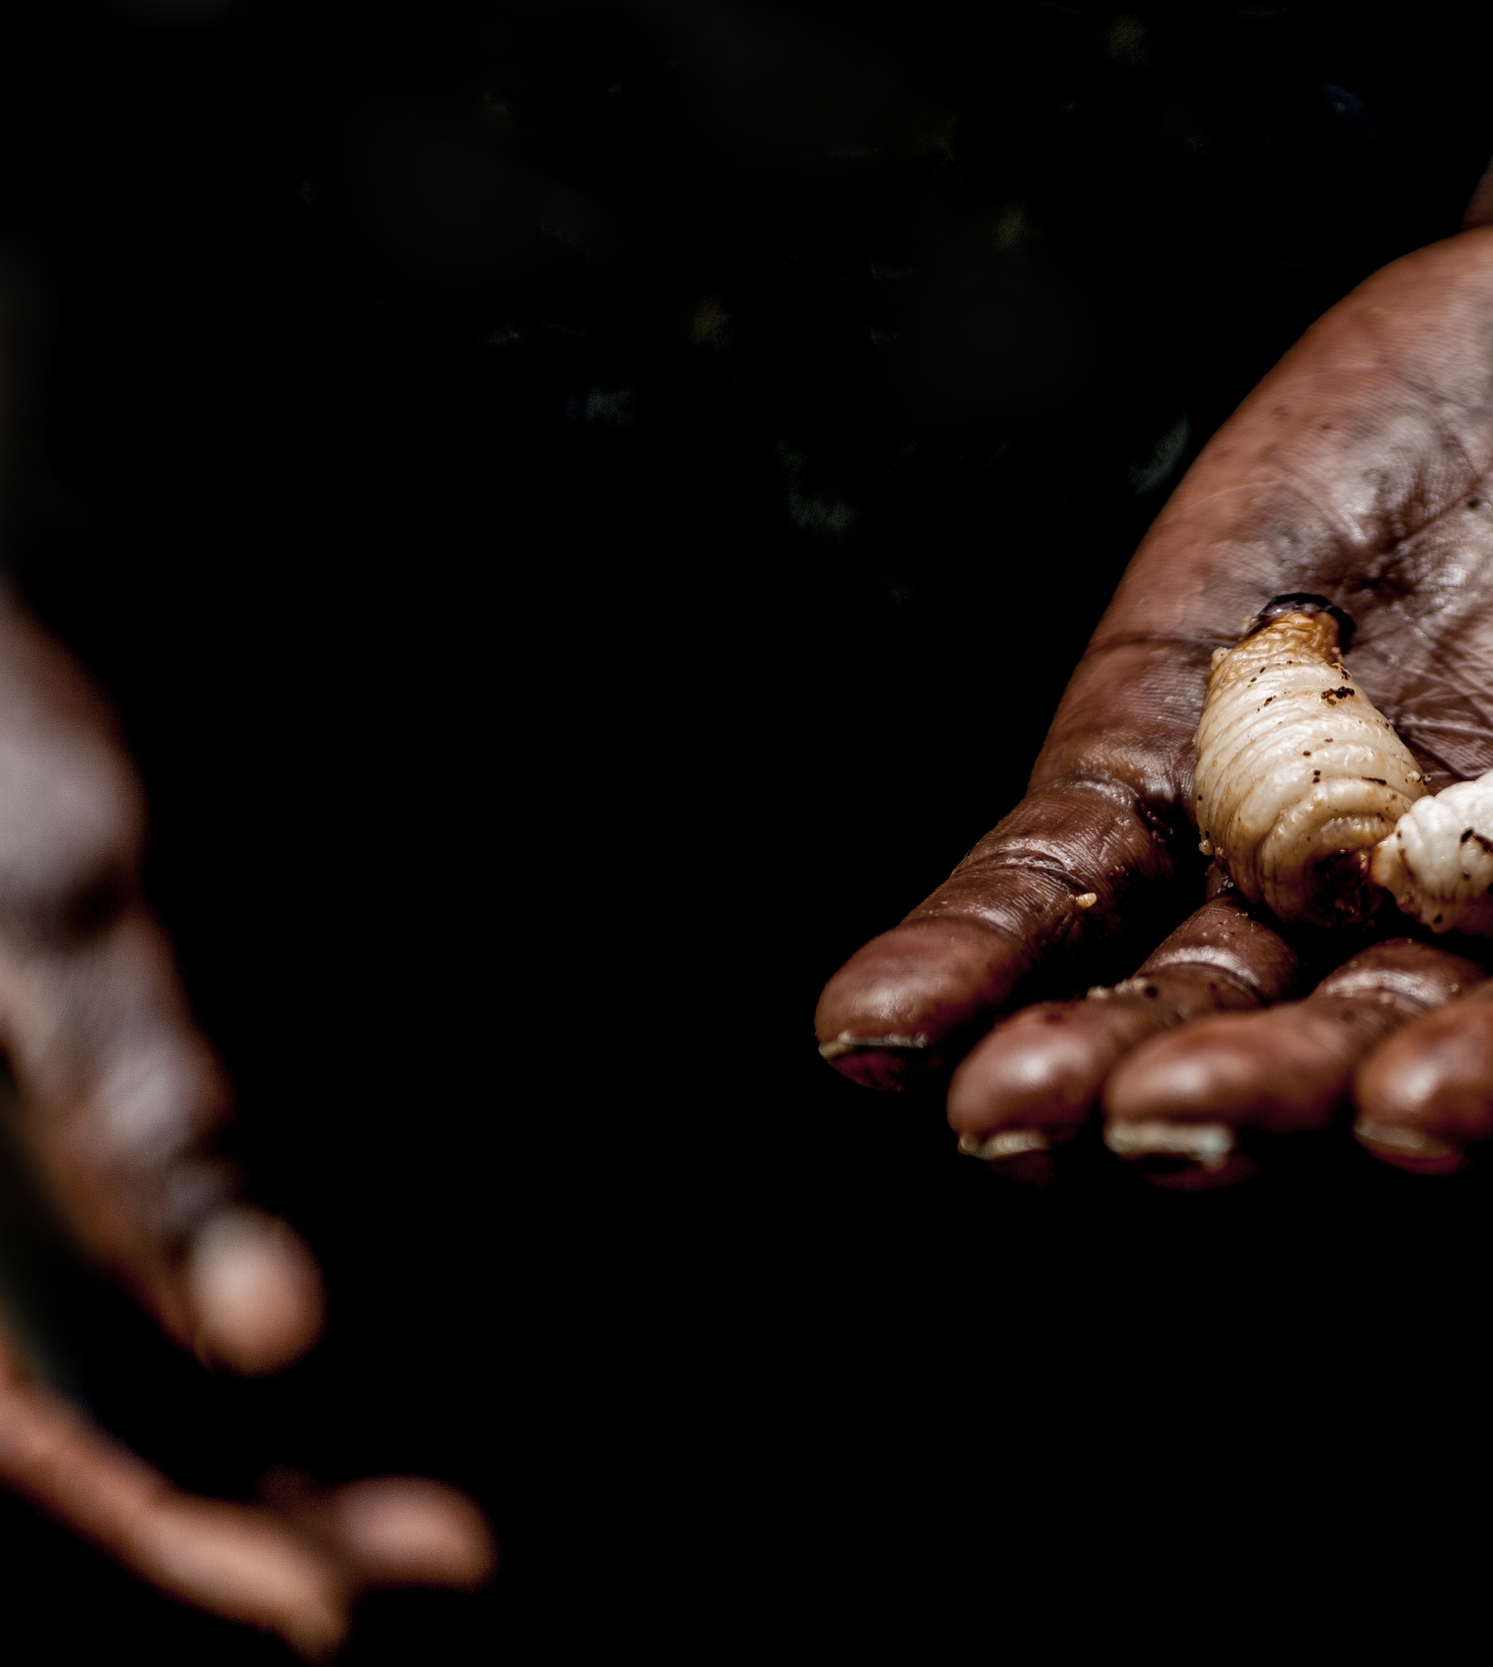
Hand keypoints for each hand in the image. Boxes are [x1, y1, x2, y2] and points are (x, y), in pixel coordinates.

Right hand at [0, 600, 491, 1655]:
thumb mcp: (64, 923)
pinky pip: (168, 1293)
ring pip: (138, 1386)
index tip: (326, 1602)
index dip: (169, 1543)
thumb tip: (267, 1332)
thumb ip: (149, 1126)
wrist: (8, 672)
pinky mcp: (106, 1156)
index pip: (29, 1440)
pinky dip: (278, 1366)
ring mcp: (38, 1211)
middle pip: (97, 1439)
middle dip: (258, 1522)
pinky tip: (370, 1388)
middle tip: (441, 1558)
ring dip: (281, 1462)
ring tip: (436, 1517)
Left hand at [814, 196, 1492, 1179]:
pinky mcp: (1198, 747)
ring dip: (1101, 1060)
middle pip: (1386, 1038)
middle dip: (1275, 1096)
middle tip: (1161, 1130)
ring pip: (1206, 989)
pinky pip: (1075, 867)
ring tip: (1000, 1110)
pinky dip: (983, 944)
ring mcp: (1338, 842)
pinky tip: (881, 1034)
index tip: (1430, 1111)